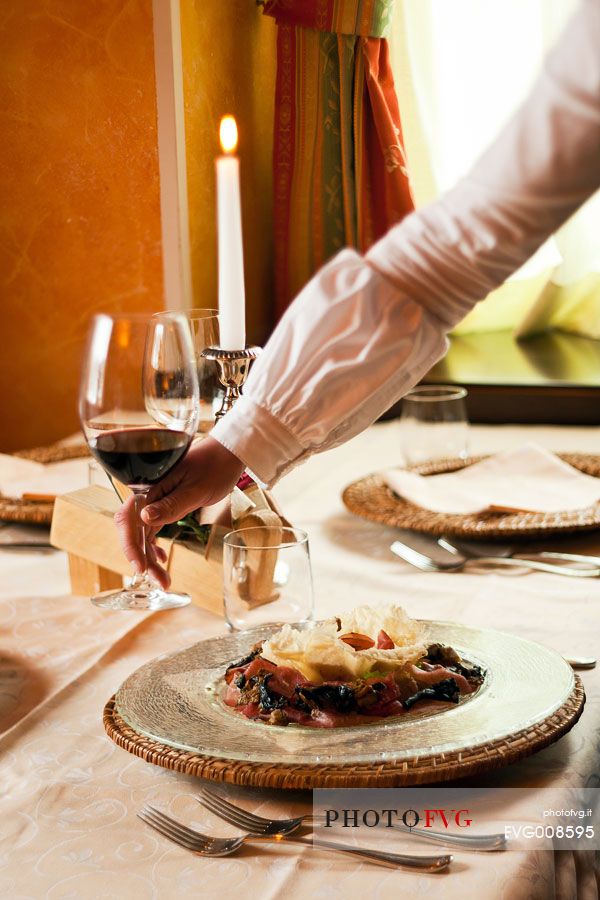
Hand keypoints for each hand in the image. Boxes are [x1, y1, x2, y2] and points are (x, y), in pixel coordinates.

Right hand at [114, 436, 244, 587]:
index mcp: (150, 486)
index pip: (129, 518)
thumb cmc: (215, 466)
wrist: (227, 454)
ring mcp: (154, 499)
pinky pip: (151, 528)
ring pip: (143, 533)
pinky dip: (154, 546)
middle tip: (158, 580)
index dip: (130, 544)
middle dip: (141, 557)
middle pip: (134, 529)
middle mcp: (147, 493)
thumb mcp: (197, 489)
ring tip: (162, 579)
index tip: (139, 567)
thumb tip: (145, 519)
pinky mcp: (163, 504)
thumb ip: (172, 505)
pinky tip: (161, 559)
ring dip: (148, 557)